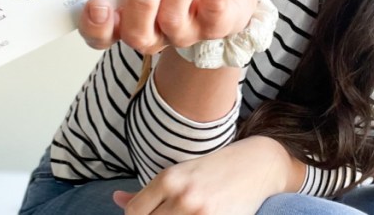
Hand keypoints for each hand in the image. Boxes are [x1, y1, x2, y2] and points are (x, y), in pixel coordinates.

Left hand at [113, 136, 304, 214]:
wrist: (256, 164)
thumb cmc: (214, 169)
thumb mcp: (180, 174)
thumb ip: (149, 192)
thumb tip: (116, 201)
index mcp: (169, 179)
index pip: (134, 214)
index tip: (152, 214)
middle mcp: (183, 196)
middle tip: (171, 213)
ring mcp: (200, 213)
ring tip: (186, 213)